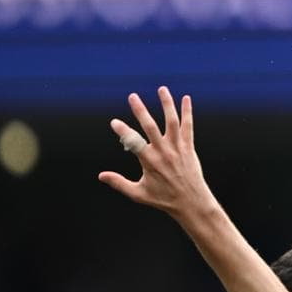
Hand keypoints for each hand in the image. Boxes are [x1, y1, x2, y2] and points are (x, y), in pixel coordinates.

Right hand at [99, 87, 211, 216]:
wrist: (191, 203)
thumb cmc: (163, 199)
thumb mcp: (138, 194)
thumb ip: (119, 183)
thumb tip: (100, 176)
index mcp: (149, 161)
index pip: (133, 142)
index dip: (123, 131)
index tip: (114, 122)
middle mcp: (164, 152)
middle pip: (151, 126)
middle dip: (141, 110)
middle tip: (132, 96)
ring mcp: (178, 148)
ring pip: (172, 121)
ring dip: (167, 104)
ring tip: (162, 89)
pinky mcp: (189, 147)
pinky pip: (188, 126)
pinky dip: (187, 112)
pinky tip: (186, 98)